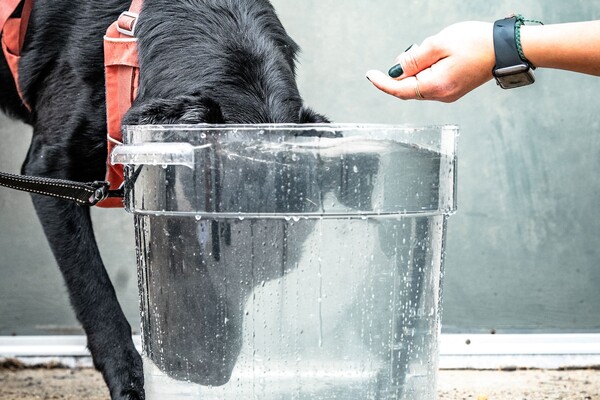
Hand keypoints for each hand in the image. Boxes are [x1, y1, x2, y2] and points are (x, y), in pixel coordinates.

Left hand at [366, 22, 495, 101]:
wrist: (505, 48)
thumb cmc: (477, 43)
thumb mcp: (439, 44)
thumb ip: (414, 58)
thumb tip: (396, 70)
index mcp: (436, 86)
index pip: (399, 89)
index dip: (382, 82)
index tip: (370, 74)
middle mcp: (441, 95)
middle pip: (408, 88)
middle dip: (401, 71)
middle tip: (410, 51)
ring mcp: (448, 94)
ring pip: (419, 85)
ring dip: (415, 69)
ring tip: (427, 49)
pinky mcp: (453, 89)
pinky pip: (430, 82)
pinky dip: (425, 71)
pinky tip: (434, 56)